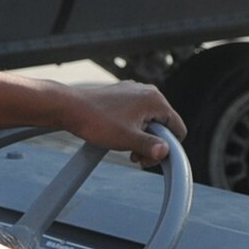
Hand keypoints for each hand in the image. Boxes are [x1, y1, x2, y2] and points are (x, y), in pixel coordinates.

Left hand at [57, 81, 186, 163]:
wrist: (70, 108)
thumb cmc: (97, 121)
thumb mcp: (127, 139)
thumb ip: (150, 146)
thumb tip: (166, 152)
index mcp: (155, 100)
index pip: (178, 127)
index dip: (169, 147)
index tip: (150, 157)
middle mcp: (148, 92)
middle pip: (164, 125)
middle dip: (153, 144)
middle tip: (135, 156)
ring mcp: (135, 92)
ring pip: (150, 121)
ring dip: (142, 138)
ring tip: (125, 147)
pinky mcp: (123, 95)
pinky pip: (138, 115)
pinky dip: (133, 128)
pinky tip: (119, 136)